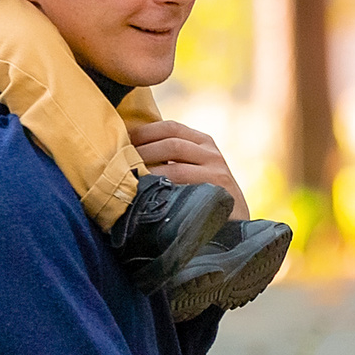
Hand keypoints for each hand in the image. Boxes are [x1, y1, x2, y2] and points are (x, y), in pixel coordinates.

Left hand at [128, 118, 248, 217]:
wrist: (235, 228)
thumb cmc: (203, 199)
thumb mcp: (192, 171)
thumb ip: (171, 159)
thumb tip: (128, 151)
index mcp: (203, 142)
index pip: (170, 127)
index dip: (143, 131)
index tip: (121, 140)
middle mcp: (212, 152)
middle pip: (170, 141)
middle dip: (142, 150)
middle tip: (119, 161)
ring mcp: (217, 170)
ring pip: (174, 162)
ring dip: (147, 168)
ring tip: (127, 177)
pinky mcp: (217, 189)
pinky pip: (182, 182)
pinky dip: (160, 185)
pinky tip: (144, 192)